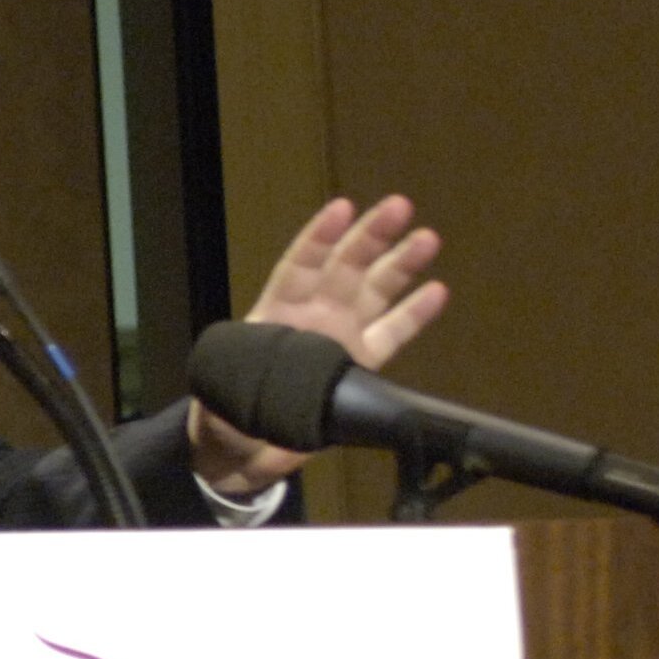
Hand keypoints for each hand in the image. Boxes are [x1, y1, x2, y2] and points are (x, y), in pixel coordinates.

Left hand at [187, 193, 449, 494]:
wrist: (242, 452)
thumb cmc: (224, 414)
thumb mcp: (221, 391)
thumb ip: (241, 376)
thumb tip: (259, 368)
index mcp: (276, 314)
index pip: (299, 268)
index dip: (319, 239)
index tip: (341, 209)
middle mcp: (313, 317)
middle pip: (345, 268)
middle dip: (371, 236)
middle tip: (399, 206)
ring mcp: (340, 338)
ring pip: (375, 293)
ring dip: (400, 265)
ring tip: (427, 237)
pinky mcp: (361, 367)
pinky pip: (392, 336)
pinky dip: (414, 315)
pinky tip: (437, 291)